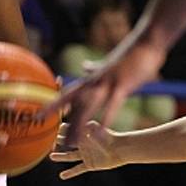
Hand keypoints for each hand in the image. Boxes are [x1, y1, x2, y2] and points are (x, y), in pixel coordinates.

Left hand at [47, 33, 165, 147]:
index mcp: (92, 78)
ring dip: (80, 126)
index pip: (67, 94)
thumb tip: (84, 66)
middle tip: (53, 139)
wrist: (146, 41)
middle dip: (63, 122)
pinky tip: (101, 132)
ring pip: (88, 107)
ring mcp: (107, 83)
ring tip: (72, 143)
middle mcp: (95, 81)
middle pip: (74, 104)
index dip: (53, 105)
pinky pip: (112, 105)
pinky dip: (106, 119)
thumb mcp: (108, 63)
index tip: (39, 116)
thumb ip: (94, 68)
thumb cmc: (130, 54)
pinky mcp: (122, 85)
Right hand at [50, 121, 125, 179]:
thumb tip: (64, 126)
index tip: (55, 129)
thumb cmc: (107, 136)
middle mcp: (83, 144)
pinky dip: (70, 173)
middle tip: (50, 141)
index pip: (68, 130)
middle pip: (67, 142)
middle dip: (59, 141)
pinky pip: (78, 169)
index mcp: (82, 133)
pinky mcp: (90, 164)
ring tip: (51, 156)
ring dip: (60, 157)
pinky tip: (62, 176)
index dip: (61, 129)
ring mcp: (86, 154)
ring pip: (69, 156)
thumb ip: (78, 127)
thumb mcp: (92, 128)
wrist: (120, 149)